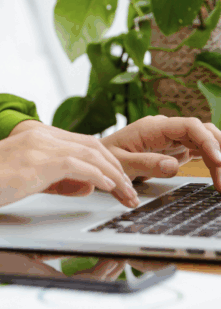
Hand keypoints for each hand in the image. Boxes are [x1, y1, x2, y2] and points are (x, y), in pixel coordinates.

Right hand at [7, 120, 139, 205]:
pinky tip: (110, 189)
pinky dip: (100, 177)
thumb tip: (85, 185)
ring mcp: (38, 145)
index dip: (106, 161)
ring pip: (91, 154)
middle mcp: (39, 134)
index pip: (82, 142)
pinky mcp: (35, 162)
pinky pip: (79, 166)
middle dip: (118, 168)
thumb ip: (54, 178)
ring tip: (128, 196)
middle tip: (131, 190)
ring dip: (115, 176)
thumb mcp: (24, 177)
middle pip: (93, 144)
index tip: (119, 182)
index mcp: (35, 134)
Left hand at [100, 116, 220, 191]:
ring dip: (217, 158)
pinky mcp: (176, 149)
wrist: (99, 157)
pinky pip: (200, 151)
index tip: (218, 160)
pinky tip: (218, 176)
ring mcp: (173, 138)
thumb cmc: (106, 157)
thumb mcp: (120, 162)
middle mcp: (166, 129)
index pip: (189, 126)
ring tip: (220, 183)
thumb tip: (173, 165)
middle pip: (203, 132)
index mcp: (153, 127)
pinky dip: (212, 162)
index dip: (207, 141)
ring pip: (205, 141)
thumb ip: (146, 163)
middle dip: (218, 152)